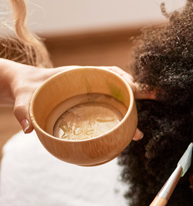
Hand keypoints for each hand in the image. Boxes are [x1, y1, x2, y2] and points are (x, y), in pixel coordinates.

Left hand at [1, 59, 153, 137]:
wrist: (24, 90)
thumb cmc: (25, 90)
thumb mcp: (23, 97)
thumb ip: (23, 110)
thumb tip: (27, 128)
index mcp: (79, 77)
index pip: (108, 72)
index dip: (124, 78)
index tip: (135, 87)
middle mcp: (90, 86)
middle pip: (120, 87)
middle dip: (139, 92)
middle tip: (157, 97)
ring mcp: (93, 98)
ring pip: (118, 101)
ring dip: (133, 111)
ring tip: (140, 131)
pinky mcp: (91, 109)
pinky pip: (111, 112)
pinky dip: (123, 120)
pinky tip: (128, 133)